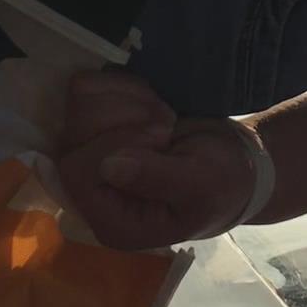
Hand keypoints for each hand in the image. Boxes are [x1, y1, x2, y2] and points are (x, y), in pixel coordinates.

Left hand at [58, 70, 255, 250]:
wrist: (233, 160)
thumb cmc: (221, 183)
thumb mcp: (199, 185)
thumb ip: (156, 178)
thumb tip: (107, 166)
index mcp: (111, 220)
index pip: (77, 171)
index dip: (115, 144)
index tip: (161, 138)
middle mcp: (91, 189)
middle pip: (73, 134)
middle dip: (125, 119)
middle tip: (166, 127)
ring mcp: (90, 152)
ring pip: (79, 105)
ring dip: (128, 101)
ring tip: (163, 118)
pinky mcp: (98, 123)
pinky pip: (89, 87)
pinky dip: (123, 85)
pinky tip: (151, 103)